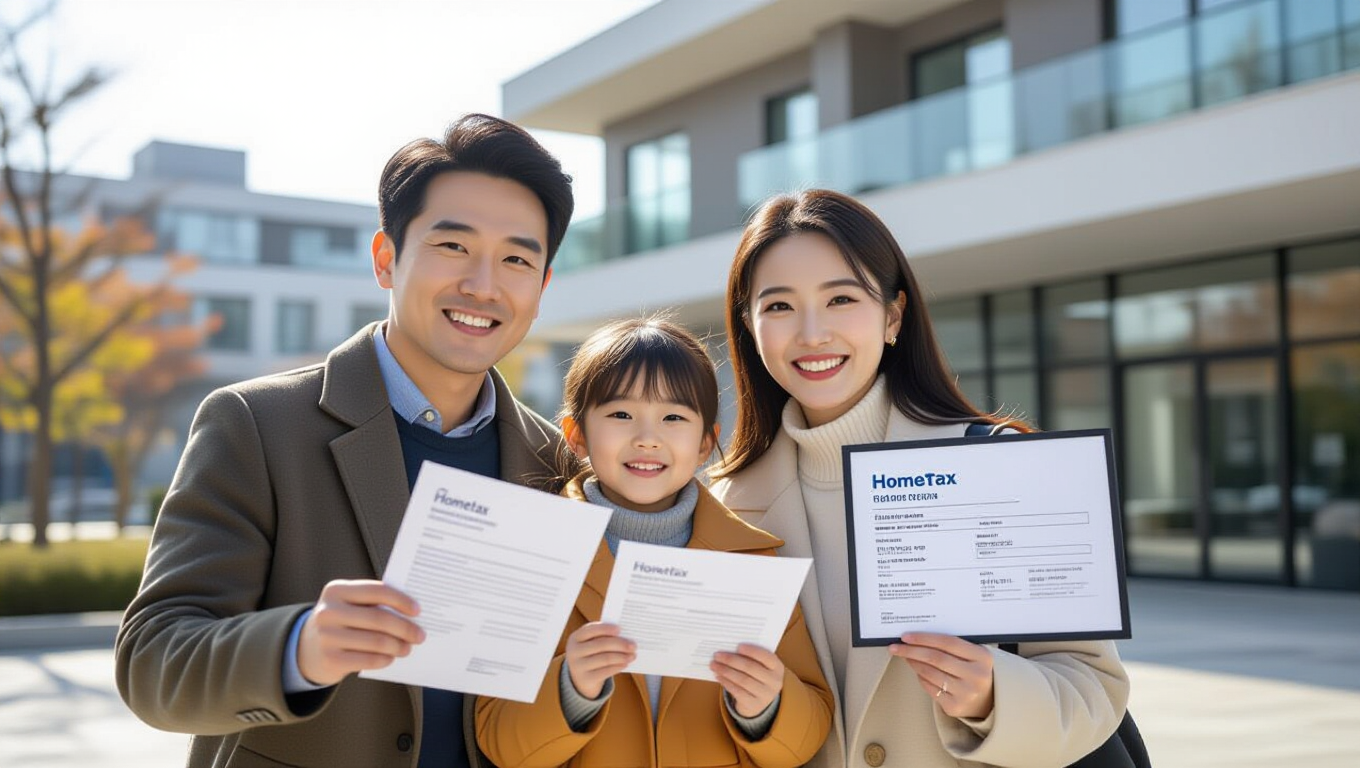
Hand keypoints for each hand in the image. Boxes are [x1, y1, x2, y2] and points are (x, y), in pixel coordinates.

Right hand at [297, 580, 424, 685]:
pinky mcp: (330, 659)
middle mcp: (328, 611)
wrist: (308, 648)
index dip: (401, 600)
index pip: (376, 591)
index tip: (418, 611)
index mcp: (337, 590)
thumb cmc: (342, 621)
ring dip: (398, 646)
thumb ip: (374, 603)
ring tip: (407, 648)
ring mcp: (326, 636)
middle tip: (420, 635)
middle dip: (405, 628)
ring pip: (375, 641)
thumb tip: (413, 614)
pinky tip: (391, 658)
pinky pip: (367, 660)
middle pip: (378, 618)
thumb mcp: (350, 605)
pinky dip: (384, 659)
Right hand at [565, 622, 634, 698]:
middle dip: (620, 644)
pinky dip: (618, 666)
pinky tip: (625, 664)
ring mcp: (578, 666)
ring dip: (622, 656)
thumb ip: (603, 638)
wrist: (580, 678)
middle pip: (601, 644)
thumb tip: (625, 637)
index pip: (590, 630)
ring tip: (632, 655)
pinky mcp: (586, 679)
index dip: (605, 629)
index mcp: (575, 638)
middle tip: (634, 645)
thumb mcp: (590, 644)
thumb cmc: (591, 654)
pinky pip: (606, 671)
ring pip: (605, 659)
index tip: (620, 629)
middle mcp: (574, 651)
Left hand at [711, 643, 783, 717]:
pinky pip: (738, 692)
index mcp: (777, 668)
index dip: (752, 651)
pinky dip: (726, 683)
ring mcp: (766, 695)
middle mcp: (775, 682)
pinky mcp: (754, 705)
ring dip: (726, 671)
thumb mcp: (760, 667)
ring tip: (714, 665)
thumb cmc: (756, 677)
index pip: (767, 657)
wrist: (759, 701)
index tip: (738, 646)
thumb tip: (729, 648)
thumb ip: (750, 657)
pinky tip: (718, 676)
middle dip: (732, 660)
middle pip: (751, 668)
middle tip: (717, 655)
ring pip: (743, 680)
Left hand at [888, 632, 994, 718]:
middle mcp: (976, 675)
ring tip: (905, 656)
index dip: (924, 638)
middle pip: (936, 658)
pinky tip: (917, 671)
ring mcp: (966, 693)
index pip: (948, 642)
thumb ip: (952, 646)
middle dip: (912, 651)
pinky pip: (930, 688)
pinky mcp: (955, 706)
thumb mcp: (973, 655)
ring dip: (913, 663)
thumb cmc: (975, 670)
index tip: (906, 636)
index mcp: (982, 657)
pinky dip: (920, 677)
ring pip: (930, 673)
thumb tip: (918, 637)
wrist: (989, 700)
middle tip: (896, 647)